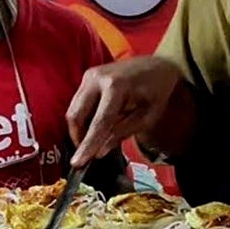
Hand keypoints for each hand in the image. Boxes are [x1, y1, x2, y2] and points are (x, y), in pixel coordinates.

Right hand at [66, 56, 185, 166]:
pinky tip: (94, 126)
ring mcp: (89, 76)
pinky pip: (77, 104)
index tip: (78, 163)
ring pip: (73, 110)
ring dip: (79, 129)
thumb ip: (123, 133)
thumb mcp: (148, 116)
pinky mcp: (86, 77)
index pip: (98, 122)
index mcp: (116, 86)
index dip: (88, 145)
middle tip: (87, 154)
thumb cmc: (156, 92)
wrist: (156, 66)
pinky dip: (82, 119)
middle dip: (78, 138)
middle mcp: (97, 78)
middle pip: (76, 115)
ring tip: (93, 140)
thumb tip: (99, 152)